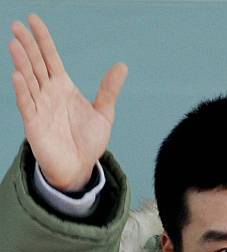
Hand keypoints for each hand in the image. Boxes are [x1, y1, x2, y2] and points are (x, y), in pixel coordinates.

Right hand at [8, 14, 127, 189]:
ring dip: (22, 63)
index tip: (33, 20)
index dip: (43, 39)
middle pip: (36, 64)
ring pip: (28, 80)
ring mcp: (40, 107)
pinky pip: (27, 104)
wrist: (80, 168)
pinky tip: (18, 75)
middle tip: (17, 26)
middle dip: (27, 45)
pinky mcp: (34, 124)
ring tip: (15, 45)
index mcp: (63, 87)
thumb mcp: (104, 114)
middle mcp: (49, 93)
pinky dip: (23, 91)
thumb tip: (122, 66)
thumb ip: (109, 90)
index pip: (50, 57)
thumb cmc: (88, 142)